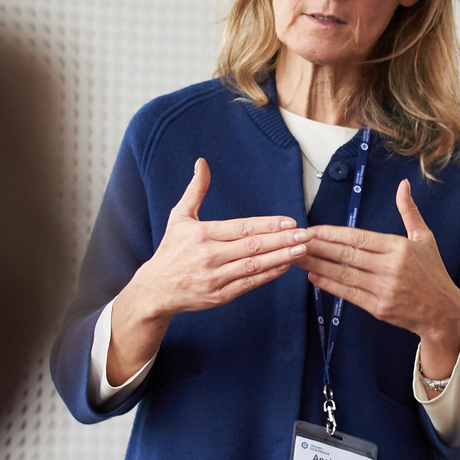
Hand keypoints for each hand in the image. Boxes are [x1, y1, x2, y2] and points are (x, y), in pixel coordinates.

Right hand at [110, 159, 306, 383]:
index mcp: (201, 234)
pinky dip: (268, 276)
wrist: (155, 290)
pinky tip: (285, 267)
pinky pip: (248, 284)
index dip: (267, 225)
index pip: (241, 228)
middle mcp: (209, 256)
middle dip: (282, 240)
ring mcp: (215, 278)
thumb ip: (195, 190)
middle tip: (305, 235)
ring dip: (280, 258)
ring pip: (253, 266)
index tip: (289, 221)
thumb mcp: (179, 217)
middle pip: (252, 247)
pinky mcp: (219, 296)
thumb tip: (202, 163)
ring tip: (301, 250)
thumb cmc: (171, 251)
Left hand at [297, 180, 459, 376]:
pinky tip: (314, 277)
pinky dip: (329, 285)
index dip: (332, 234)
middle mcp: (390, 267)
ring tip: (297, 258)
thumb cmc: (433, 273)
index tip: (312, 230)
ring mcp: (384, 289)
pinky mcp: (379, 308)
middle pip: (346, 255)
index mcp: (399, 247)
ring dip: (317, 265)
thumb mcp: (425, 238)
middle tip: (296, 241)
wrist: (444, 312)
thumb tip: (403, 185)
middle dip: (317, 247)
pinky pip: (349, 294)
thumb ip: (409, 212)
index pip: (358, 237)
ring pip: (343, 274)